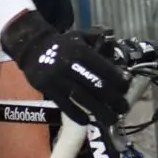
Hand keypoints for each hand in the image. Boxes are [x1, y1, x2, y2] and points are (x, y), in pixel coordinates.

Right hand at [1, 11, 130, 126]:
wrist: (31, 47)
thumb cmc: (61, 44)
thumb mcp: (79, 36)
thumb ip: (98, 39)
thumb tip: (115, 45)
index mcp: (79, 50)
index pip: (103, 68)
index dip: (117, 80)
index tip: (126, 88)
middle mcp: (68, 64)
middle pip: (95, 85)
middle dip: (113, 99)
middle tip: (124, 108)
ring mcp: (57, 78)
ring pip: (82, 98)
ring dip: (99, 111)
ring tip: (112, 119)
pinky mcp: (46, 89)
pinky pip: (64, 104)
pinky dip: (76, 114)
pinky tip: (88, 122)